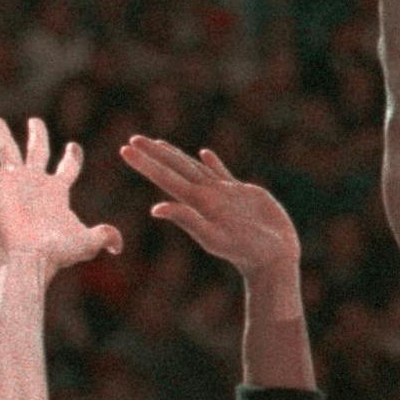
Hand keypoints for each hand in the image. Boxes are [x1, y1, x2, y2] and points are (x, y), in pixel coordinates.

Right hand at [0, 118, 121, 280]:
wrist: (30, 254)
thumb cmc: (57, 252)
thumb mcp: (86, 242)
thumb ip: (104, 237)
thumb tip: (118, 246)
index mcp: (57, 192)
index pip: (67, 169)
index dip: (71, 157)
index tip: (73, 146)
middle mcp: (35, 183)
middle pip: (37, 151)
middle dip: (37, 136)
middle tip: (35, 121)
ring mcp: (16, 181)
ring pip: (7, 151)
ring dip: (1, 135)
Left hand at [121, 137, 300, 286]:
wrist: (273, 259)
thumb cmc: (246, 250)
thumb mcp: (214, 238)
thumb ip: (188, 220)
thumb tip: (156, 208)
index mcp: (198, 203)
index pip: (166, 178)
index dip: (147, 163)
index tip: (126, 148)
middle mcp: (207, 197)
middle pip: (176, 169)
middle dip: (155, 154)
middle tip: (133, 139)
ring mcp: (224, 195)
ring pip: (195, 169)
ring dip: (176, 157)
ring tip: (159, 144)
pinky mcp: (242, 194)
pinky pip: (223, 173)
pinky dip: (213, 163)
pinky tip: (205, 153)